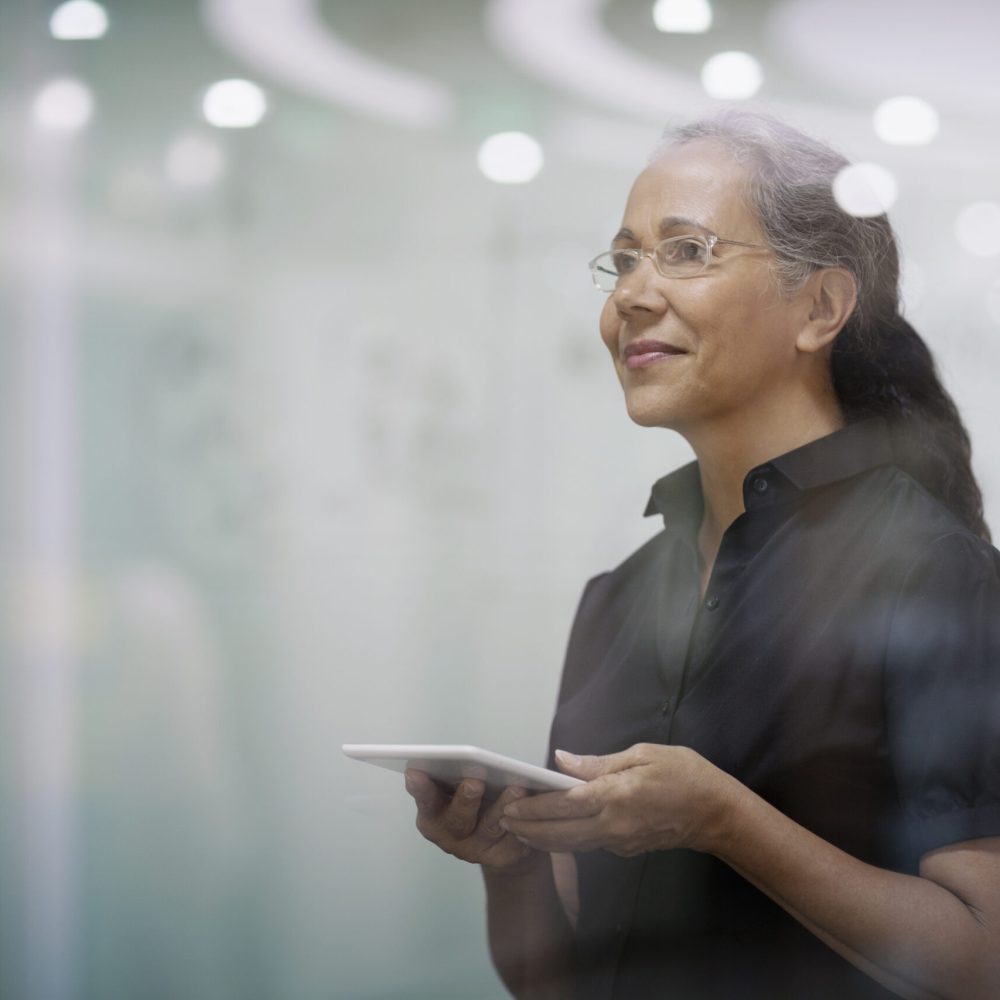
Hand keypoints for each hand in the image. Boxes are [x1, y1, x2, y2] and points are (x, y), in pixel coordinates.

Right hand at [405, 770, 539, 874]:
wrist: (505, 839)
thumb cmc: (480, 801)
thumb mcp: (464, 786)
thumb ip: (460, 774)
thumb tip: (470, 758)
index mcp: (434, 814)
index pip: (425, 800)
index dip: (420, 788)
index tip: (415, 772)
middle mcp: (450, 835)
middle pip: (456, 820)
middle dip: (465, 800)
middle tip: (474, 782)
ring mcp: (475, 850)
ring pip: (488, 828)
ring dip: (501, 807)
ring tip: (515, 788)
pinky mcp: (501, 857)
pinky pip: (512, 840)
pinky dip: (522, 823)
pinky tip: (531, 810)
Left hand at [500, 744, 738, 857]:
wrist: (715, 813)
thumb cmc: (684, 774)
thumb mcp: (642, 754)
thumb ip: (598, 763)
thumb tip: (562, 760)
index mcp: (614, 796)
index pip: (562, 805)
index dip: (533, 807)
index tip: (511, 804)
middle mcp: (613, 825)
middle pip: (560, 833)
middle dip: (528, 829)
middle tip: (504, 820)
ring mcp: (619, 842)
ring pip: (571, 844)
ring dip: (542, 839)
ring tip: (518, 829)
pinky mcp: (626, 849)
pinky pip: (588, 845)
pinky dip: (565, 840)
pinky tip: (553, 832)